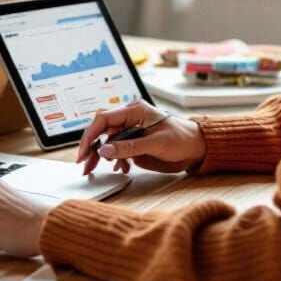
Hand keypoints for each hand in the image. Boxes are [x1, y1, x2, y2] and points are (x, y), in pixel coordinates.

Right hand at [76, 99, 206, 175]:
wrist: (196, 148)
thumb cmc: (182, 138)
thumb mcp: (156, 143)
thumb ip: (130, 146)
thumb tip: (104, 150)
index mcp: (134, 111)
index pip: (103, 119)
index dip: (90, 135)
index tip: (84, 152)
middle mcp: (129, 119)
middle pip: (102, 132)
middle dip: (93, 149)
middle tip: (86, 166)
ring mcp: (130, 131)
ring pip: (107, 142)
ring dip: (104, 157)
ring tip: (100, 170)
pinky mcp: (133, 143)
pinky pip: (117, 150)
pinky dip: (116, 160)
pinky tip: (122, 168)